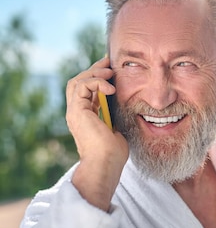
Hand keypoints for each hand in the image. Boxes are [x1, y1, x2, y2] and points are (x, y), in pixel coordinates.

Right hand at [66, 56, 128, 209]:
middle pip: (78, 82)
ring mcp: (74, 112)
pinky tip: (111, 88)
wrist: (106, 165)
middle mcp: (77, 113)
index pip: (87, 90)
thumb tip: (130, 103)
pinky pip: (82, 87)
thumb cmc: (114, 153)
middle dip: (94, 69)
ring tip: (110, 72)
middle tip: (109, 61)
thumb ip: (116, 114)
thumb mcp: (118, 128)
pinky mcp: (77, 111)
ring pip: (77, 81)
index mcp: (85, 116)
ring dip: (94, 73)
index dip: (98, 77)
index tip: (113, 69)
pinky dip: (97, 83)